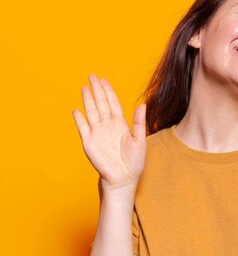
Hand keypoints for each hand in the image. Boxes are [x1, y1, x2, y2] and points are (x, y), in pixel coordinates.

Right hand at [72, 74, 146, 191]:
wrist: (123, 179)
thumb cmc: (134, 162)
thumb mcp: (139, 140)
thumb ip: (138, 123)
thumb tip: (142, 105)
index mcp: (120, 125)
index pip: (112, 104)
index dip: (108, 92)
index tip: (104, 80)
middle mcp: (107, 127)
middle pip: (101, 104)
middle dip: (97, 90)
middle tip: (92, 76)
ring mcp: (97, 134)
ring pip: (91, 112)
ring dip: (88, 100)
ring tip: (84, 88)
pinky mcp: (89, 143)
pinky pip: (83, 128)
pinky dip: (80, 119)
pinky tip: (77, 110)